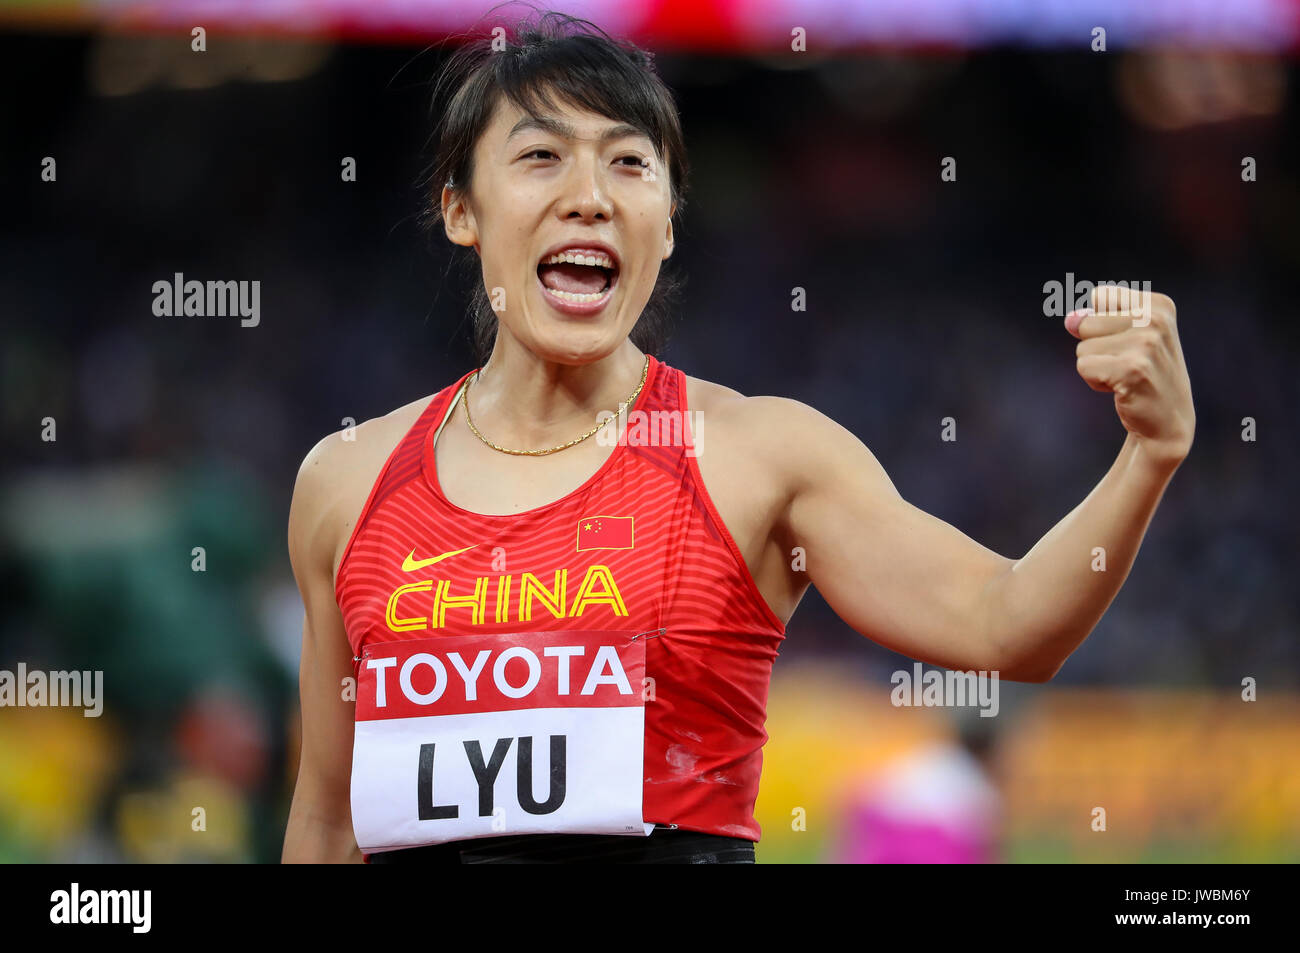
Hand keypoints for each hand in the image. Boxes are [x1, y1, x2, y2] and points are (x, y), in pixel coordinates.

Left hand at [1066, 285, 1194, 467]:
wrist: (1167, 421)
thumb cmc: (1143, 374)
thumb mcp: (1127, 337)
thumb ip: (1094, 319)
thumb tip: (1070, 320)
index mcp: (1159, 305)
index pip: (1099, 296)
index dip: (1102, 323)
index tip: (1129, 341)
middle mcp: (1156, 319)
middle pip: (1087, 322)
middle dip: (1097, 347)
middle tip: (1127, 364)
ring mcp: (1146, 344)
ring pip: (1083, 347)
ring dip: (1096, 367)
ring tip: (1125, 376)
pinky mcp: (1132, 369)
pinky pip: (1084, 367)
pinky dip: (1095, 381)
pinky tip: (1122, 389)